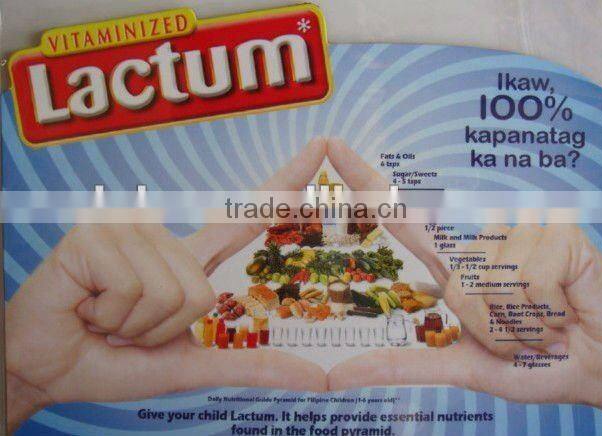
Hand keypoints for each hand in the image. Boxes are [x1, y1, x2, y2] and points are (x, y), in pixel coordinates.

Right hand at [6, 138, 328, 431]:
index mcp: (189, 260)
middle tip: (125, 327)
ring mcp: (131, 229)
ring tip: (104, 316)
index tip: (322, 147)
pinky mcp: (98, 232)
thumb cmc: (115, 361)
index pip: (245, 217)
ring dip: (133, 325)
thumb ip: (251, 366)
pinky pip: (133, 287)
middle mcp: (165, 236)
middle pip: (202, 292)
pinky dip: (109, 316)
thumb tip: (317, 379)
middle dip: (162, 330)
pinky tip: (86, 303)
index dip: (285, 184)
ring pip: (170, 292)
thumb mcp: (191, 366)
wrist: (46, 367)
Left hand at [326, 138, 601, 412]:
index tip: (331, 146)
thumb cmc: (533, 363)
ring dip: (520, 328)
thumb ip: (404, 365)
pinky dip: (547, 316)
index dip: (366, 182)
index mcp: (458, 265)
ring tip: (545, 323)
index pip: (403, 217)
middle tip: (523, 334)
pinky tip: (565, 310)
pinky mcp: (553, 228)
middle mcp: (483, 239)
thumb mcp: (463, 366)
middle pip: (456, 288)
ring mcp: (517, 229)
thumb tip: (338, 375)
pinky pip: (528, 282)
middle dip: (491, 331)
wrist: (597, 368)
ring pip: (491, 287)